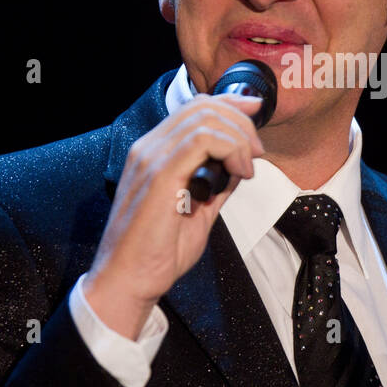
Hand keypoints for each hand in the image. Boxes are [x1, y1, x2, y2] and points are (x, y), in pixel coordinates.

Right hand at [82, 93, 264, 337]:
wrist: (129, 281)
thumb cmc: (157, 253)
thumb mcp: (199, 211)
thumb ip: (217, 184)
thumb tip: (240, 165)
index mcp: (154, 153)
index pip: (193, 108)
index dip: (229, 105)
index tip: (255, 115)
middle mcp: (149, 148)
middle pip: (202, 107)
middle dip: (241, 122)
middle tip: (257, 152)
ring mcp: (151, 158)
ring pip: (205, 118)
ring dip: (239, 137)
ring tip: (248, 166)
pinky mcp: (159, 175)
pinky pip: (201, 140)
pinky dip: (230, 149)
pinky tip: (238, 173)